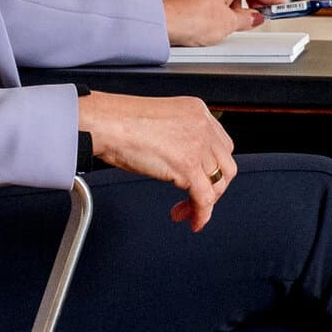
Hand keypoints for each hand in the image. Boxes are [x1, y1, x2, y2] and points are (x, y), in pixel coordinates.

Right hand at [77, 90, 236, 230]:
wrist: (106, 122)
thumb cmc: (118, 121)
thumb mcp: (160, 123)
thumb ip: (177, 138)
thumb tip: (179, 163)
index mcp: (197, 111)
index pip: (221, 144)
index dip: (212, 167)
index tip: (203, 180)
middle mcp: (203, 126)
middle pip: (225, 165)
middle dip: (213, 186)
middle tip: (195, 198)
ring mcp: (198, 145)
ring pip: (217, 184)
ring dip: (204, 203)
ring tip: (185, 211)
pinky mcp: (188, 166)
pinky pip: (205, 199)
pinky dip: (202, 214)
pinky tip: (193, 221)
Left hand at [162, 0, 285, 45]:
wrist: (163, 24)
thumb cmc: (191, 19)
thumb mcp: (228, 23)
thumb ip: (246, 19)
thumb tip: (255, 17)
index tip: (280, 5)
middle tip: (264, 11)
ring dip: (242, 1)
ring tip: (245, 19)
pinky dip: (228, 4)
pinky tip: (227, 19)